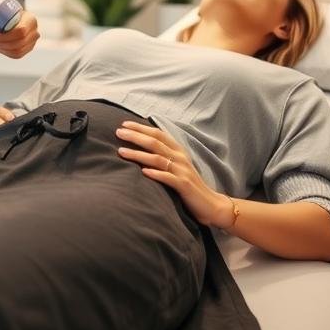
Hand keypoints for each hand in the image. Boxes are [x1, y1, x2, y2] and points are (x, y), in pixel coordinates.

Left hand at [0, 10, 38, 58]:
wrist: (18, 16)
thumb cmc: (10, 12)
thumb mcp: (6, 9)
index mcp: (31, 20)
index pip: (20, 32)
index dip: (2, 37)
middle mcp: (34, 31)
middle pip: (18, 43)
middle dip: (0, 44)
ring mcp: (33, 42)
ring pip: (17, 51)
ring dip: (2, 49)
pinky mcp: (28, 48)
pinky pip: (17, 55)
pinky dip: (5, 52)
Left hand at [115, 121, 231, 226]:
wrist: (211, 204)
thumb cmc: (189, 185)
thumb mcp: (177, 166)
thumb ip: (163, 155)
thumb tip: (140, 147)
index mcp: (178, 151)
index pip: (158, 134)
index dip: (141, 128)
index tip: (124, 124)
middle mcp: (180, 158)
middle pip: (155, 143)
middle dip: (135, 136)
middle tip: (118, 132)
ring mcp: (182, 171)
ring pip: (157, 159)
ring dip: (138, 154)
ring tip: (121, 152)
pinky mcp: (184, 185)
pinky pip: (168, 178)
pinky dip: (155, 174)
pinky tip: (143, 172)